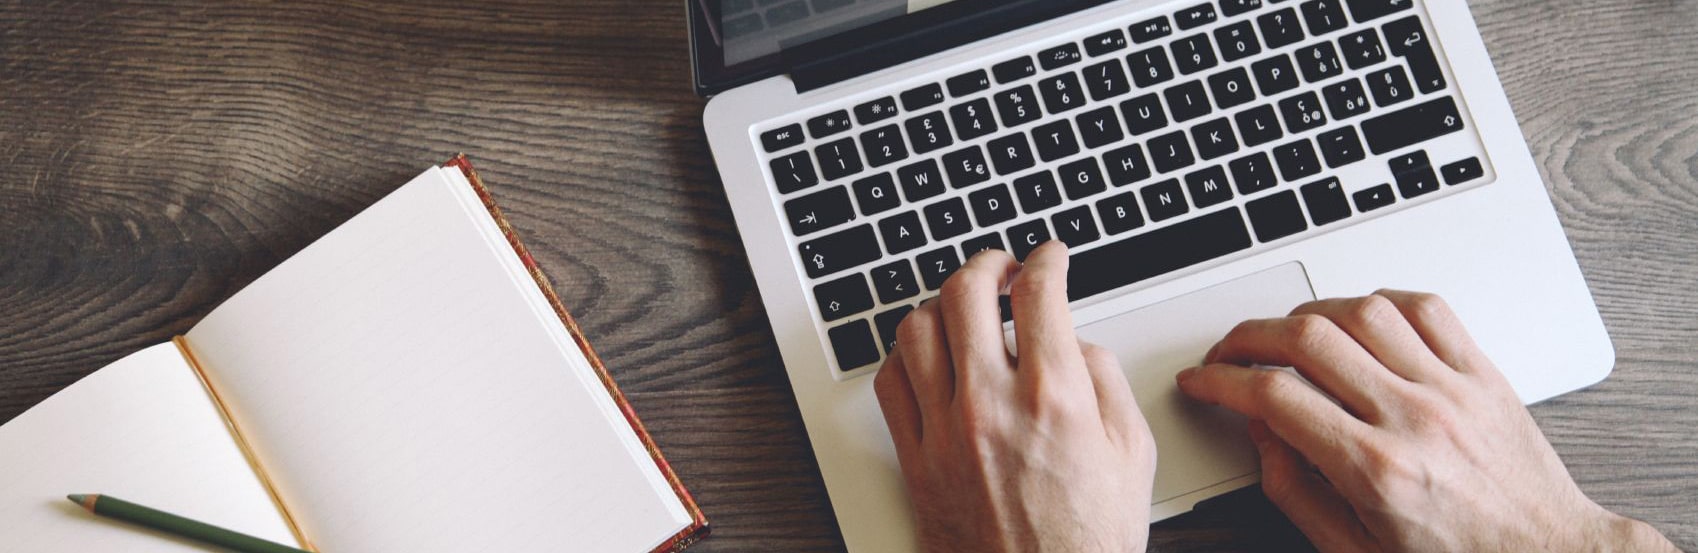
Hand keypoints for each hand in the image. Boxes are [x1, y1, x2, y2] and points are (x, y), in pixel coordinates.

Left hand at [873, 242, 1155, 552]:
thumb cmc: (1089, 539)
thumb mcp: (1132, 452)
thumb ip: (1105, 380)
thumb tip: (1074, 340)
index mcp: (1053, 398)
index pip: (1039, 292)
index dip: (1046, 259)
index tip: (1049, 257)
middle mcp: (991, 406)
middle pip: (966, 293)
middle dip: (988, 264)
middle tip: (1003, 267)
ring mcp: (946, 431)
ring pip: (917, 329)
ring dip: (941, 304)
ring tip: (962, 308)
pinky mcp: (916, 459)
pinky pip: (889, 383)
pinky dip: (905, 356)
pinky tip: (928, 357)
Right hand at [1176, 291, 1676, 551]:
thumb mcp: (1354, 549)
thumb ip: (1296, 491)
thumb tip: (1261, 433)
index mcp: (1376, 470)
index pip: (1275, 396)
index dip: (1221, 381)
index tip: (1201, 381)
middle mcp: (1414, 419)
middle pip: (1308, 339)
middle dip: (1248, 337)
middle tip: (1228, 352)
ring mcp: (1452, 389)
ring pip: (1362, 311)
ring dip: (1309, 314)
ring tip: (1287, 335)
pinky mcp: (1483, 373)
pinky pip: (1425, 308)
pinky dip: (1379, 302)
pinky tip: (1358, 320)